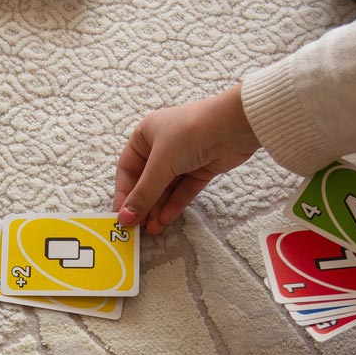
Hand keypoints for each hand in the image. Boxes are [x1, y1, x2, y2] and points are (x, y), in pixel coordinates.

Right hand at [113, 85, 259, 234]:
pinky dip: (175, 204)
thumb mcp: (161, 163)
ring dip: (158, 208)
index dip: (124, 193)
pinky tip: (166, 220)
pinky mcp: (201, 168)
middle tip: (137, 228)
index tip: (121, 216)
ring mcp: (183, 158)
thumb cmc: (190, 132)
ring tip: (152, 230)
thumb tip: (125, 218)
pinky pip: (184, 190)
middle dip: (143, 204)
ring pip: (166, 188)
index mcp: (146, 135)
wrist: (235, 125)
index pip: (127, 169)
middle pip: (147, 181)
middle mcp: (162, 145)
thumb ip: (144, 193)